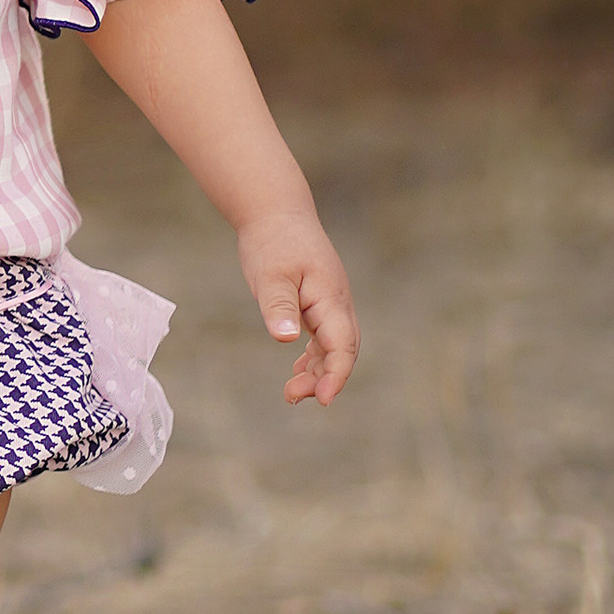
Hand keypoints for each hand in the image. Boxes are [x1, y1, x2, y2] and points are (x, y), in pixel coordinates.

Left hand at [237, 209, 358, 404]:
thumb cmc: (273, 242)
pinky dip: (314, 357)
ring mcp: (330, 303)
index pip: (343, 345)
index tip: (323, 399)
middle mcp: (337, 303)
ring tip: (291, 392)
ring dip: (318, 371)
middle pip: (343, 350)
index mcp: (330, 298)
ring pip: (334, 346)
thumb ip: (279, 306)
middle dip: (325, 379)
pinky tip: (299, 370)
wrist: (276, 213)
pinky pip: (324, 337)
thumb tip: (286, 339)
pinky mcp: (318, 302)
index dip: (337, 375)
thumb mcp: (270, 275)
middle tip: (292, 396)